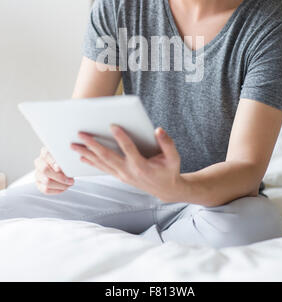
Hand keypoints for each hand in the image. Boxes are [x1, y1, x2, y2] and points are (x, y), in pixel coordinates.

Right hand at [34, 147, 73, 194]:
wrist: (64, 169)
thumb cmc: (66, 161)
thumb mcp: (67, 157)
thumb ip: (65, 159)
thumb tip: (63, 166)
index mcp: (45, 152)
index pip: (46, 154)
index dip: (52, 161)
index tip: (60, 168)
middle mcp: (39, 162)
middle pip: (44, 169)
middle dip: (59, 177)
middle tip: (71, 180)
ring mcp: (37, 173)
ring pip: (46, 181)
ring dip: (60, 184)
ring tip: (70, 184)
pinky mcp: (38, 183)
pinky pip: (46, 189)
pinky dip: (57, 190)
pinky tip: (64, 188)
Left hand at [70, 125, 184, 201]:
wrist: (166, 190)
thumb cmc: (169, 170)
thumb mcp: (174, 157)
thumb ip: (167, 143)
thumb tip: (158, 130)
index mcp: (141, 166)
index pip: (128, 149)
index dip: (121, 137)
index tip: (112, 125)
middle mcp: (128, 171)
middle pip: (107, 156)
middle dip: (93, 145)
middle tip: (81, 134)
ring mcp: (122, 175)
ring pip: (101, 163)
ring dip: (86, 154)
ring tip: (73, 145)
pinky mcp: (119, 176)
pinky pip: (103, 168)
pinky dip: (92, 162)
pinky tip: (82, 157)